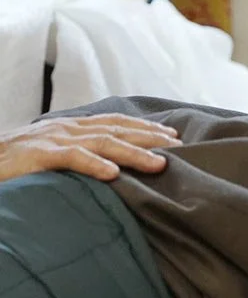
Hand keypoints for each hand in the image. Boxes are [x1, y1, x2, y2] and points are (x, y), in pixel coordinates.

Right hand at [0, 115, 179, 182]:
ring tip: (160, 164)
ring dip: (134, 153)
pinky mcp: (37, 155)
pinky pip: (70, 158)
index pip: (115, 123)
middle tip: (180, 148)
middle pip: (116, 130)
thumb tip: (115, 169)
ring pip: (101, 143)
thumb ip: (81, 156)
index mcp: (71, 127)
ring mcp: (52, 139)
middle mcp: (66, 128)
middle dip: (150, 138)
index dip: (145, 128)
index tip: (174, 137)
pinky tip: (113, 174)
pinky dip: (93, 164)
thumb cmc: (16, 164)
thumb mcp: (54, 156)